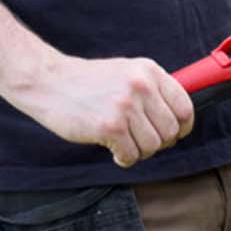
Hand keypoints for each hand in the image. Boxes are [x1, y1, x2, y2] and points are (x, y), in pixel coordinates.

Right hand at [19, 54, 196, 167]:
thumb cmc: (87, 82)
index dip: (182, 128)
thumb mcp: (126, 73)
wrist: (46, 80)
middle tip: (138, 139)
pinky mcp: (110, 126)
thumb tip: (180, 122)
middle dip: (157, 142)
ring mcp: (126, 106)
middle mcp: (141, 86)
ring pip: (153, 147)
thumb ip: (153, 92)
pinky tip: (112, 149)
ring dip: (139, 151)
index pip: (185, 108)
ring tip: (122, 142)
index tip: (171, 134)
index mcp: (149, 71)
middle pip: (170, 132)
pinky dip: (124, 158)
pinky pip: (132, 156)